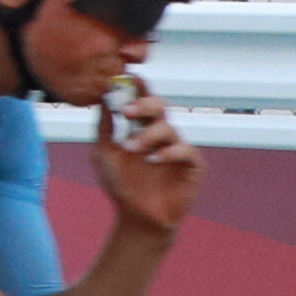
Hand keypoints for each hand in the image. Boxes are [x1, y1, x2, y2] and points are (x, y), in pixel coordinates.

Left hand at [88, 85, 208, 234]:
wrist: (136, 217)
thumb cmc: (120, 184)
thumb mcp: (104, 153)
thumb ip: (104, 127)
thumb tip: (102, 96)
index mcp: (140, 127)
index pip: (141, 101)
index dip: (138, 88)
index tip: (128, 77)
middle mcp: (161, 133)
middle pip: (160, 106)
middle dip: (144, 103)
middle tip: (126, 110)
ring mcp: (178, 148)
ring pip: (169, 128)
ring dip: (148, 135)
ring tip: (131, 148)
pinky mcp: (193, 166)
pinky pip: (186, 151)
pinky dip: (169, 152)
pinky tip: (153, 159)